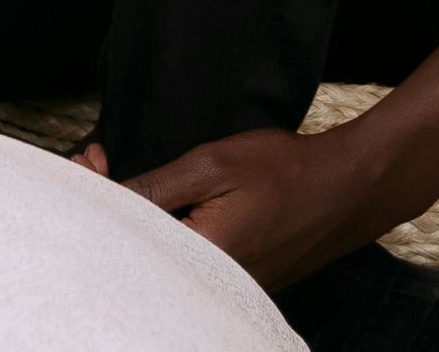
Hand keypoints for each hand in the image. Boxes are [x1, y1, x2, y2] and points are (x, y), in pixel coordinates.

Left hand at [116, 124, 426, 289]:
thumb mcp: (212, 165)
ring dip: (134, 210)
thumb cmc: (286, 170)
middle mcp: (217, 280)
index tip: (87, 156)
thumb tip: (107, 195)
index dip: (97, 192)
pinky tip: (154, 195)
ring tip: (113, 168)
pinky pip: (188, 253)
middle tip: (94, 159)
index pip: (129, 233)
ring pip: (162, 250)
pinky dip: (164, 222)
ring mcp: (232, 282)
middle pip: (140, 247)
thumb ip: (157, 187)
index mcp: (205, 256)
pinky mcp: (242, 275)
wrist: (351, 185)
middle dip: (108, 201)